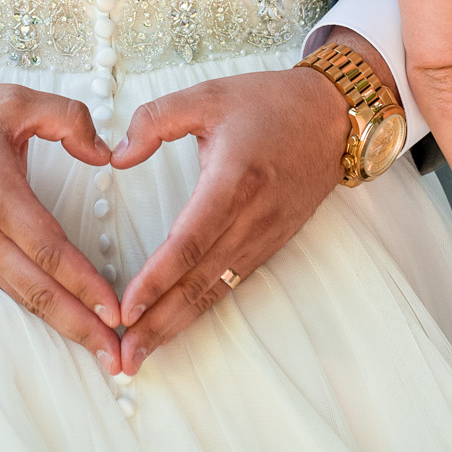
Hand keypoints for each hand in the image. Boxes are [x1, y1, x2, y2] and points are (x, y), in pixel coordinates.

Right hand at [0, 76, 121, 369]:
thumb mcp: (13, 99)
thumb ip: (68, 119)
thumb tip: (106, 153)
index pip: (49, 250)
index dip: (86, 284)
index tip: (119, 312)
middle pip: (37, 289)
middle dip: (81, 326)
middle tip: (119, 359)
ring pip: (21, 295)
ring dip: (62, 323)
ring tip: (99, 348)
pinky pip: (5, 285)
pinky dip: (38, 305)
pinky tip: (63, 317)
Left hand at [110, 59, 351, 375]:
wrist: (334, 117)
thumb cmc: (270, 103)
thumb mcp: (207, 95)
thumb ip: (155, 120)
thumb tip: (117, 157)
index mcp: (235, 179)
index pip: (189, 241)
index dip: (156, 279)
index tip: (125, 309)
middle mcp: (253, 217)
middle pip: (200, 281)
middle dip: (159, 323)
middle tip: (124, 356)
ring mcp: (265, 236)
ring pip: (216, 291)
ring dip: (177, 325)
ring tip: (141, 353)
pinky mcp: (271, 243)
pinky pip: (231, 283)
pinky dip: (200, 308)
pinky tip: (175, 325)